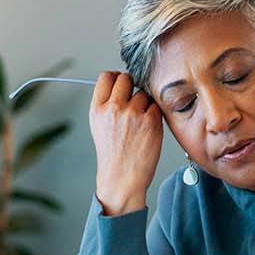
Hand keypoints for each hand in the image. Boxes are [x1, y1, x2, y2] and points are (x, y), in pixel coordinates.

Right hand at [88, 71, 162, 215]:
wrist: (122, 178)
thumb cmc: (113, 154)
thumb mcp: (99, 125)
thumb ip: (106, 103)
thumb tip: (121, 83)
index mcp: (97, 109)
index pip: (106, 76)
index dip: (116, 77)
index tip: (121, 83)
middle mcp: (113, 108)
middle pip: (126, 78)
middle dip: (132, 86)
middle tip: (134, 102)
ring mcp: (133, 114)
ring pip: (143, 93)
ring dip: (144, 103)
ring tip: (139, 122)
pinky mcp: (151, 121)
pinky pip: (156, 106)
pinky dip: (154, 114)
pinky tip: (148, 128)